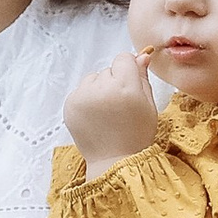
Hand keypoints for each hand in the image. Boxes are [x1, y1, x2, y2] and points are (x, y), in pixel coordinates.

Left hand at [64, 48, 162, 173]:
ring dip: (99, 90)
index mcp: (125, 86)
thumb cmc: (136, 136)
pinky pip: (81, 91)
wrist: (113, 163)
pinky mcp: (70, 105)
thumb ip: (143, 77)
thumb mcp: (148, 106)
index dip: (129, 71)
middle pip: (108, 69)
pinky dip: (87, 100)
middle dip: (114, 82)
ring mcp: (83, 96)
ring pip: (93, 79)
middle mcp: (101, 88)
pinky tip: (96, 117)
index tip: (130, 87)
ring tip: (106, 112)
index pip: (123, 58)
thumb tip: (142, 55)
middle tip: (119, 107)